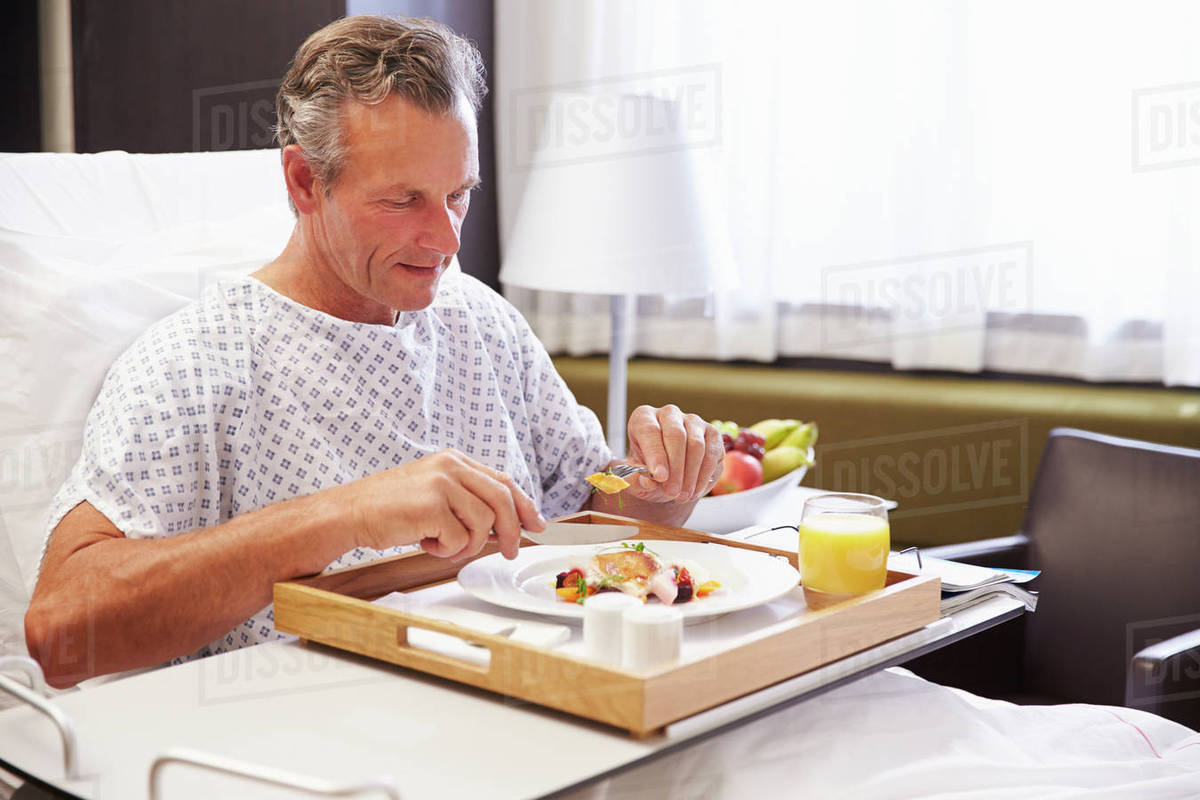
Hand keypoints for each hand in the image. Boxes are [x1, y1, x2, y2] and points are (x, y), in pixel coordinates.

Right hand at [345, 449, 543, 560]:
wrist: (350, 513)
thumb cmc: (389, 508)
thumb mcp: (434, 493)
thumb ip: (466, 499)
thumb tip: (504, 524)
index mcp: (454, 460)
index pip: (502, 481)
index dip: (524, 504)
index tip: (536, 523)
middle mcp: (451, 467)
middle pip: (502, 500)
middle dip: (511, 532)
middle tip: (509, 552)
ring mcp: (442, 484)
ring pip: (483, 524)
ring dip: (466, 545)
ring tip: (441, 544)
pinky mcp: (432, 506)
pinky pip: (459, 539)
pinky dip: (445, 550)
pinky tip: (424, 542)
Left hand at [624, 405, 723, 502]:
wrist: (668, 477)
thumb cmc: (648, 473)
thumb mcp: (635, 480)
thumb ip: (637, 481)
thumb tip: (649, 481)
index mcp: (643, 418)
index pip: (649, 431)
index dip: (655, 455)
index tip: (659, 477)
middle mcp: (669, 414)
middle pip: (676, 435)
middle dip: (675, 468)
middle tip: (672, 493)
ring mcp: (693, 421)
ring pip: (696, 445)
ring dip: (691, 475)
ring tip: (683, 496)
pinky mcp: (712, 433)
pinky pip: (712, 453)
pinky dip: (704, 476)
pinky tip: (696, 491)